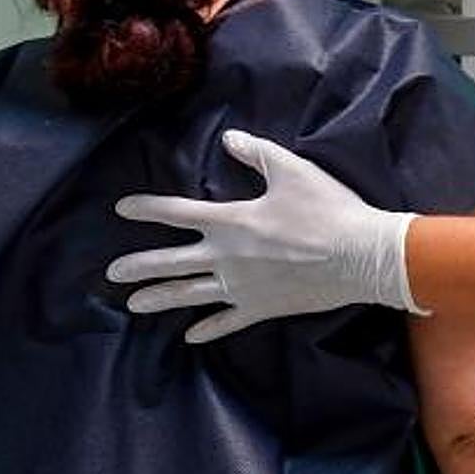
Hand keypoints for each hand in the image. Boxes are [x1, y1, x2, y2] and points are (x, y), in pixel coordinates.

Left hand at [107, 129, 426, 342]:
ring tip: (133, 305)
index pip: (177, 212)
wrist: (363, 256)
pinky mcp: (262, 307)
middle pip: (172, 262)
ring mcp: (243, 286)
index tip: (121, 208)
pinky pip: (228, 321)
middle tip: (111, 274)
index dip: (147, 209)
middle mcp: (228, 257)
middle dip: (139, 266)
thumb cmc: (328, 209)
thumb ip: (255, 152)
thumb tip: (228, 137)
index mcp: (232, 221)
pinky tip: (190, 336)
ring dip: (160, 298)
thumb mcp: (291, 169)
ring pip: (190, 295)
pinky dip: (208, 328)